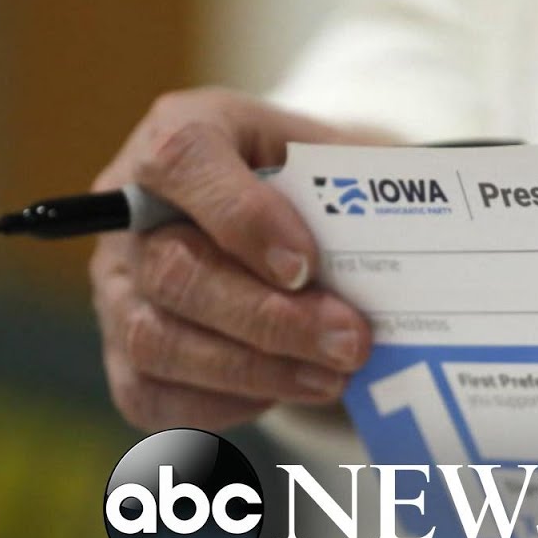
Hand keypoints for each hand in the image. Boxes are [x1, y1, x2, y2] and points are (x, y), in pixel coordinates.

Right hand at [90, 88, 381, 430]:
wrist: (286, 220)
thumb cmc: (315, 185)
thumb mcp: (339, 158)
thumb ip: (360, 185)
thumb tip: (418, 229)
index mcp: (183, 134)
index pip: (183, 162)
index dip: (242, 218)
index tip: (306, 265)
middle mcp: (132, 209)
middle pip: (176, 270)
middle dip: (271, 319)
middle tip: (351, 341)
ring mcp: (119, 285)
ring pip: (159, 341)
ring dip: (257, 370)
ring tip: (333, 376)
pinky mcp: (123, 353)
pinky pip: (154, 396)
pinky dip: (226, 404)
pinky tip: (289, 388)